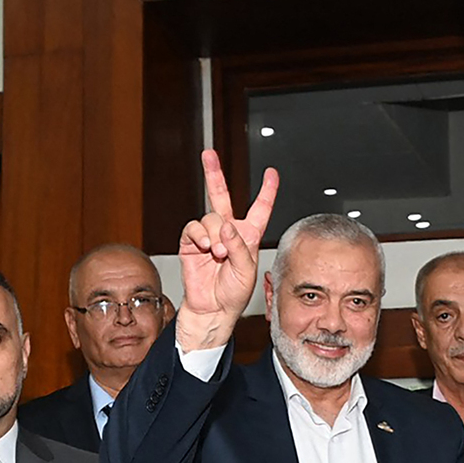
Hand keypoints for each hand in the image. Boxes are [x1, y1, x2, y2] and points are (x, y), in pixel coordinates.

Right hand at [175, 149, 278, 350]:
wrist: (213, 308)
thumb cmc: (234, 293)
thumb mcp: (247, 270)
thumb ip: (240, 247)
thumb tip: (227, 226)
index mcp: (248, 235)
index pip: (260, 209)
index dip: (267, 191)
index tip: (272, 173)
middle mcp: (228, 231)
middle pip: (221, 196)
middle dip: (214, 174)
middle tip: (208, 154)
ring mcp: (209, 235)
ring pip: (211, 217)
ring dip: (215, 233)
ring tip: (219, 253)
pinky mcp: (191, 243)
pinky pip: (194, 228)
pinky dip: (200, 235)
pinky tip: (206, 247)